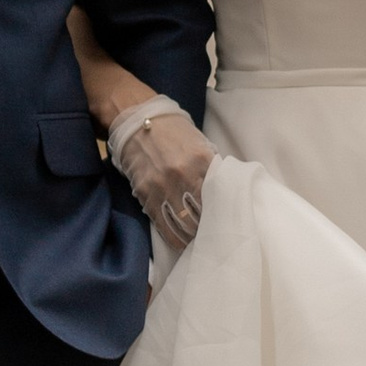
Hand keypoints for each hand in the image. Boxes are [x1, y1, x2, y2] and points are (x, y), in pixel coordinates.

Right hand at [111, 105, 214, 252]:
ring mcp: (162, 186)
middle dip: (209, 229)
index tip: (227, 223)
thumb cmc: (174, 133)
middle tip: (216, 237)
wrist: (139, 122)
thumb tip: (226, 190)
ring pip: (183, 224)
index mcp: (202, 161)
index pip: (219, 197)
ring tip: (199, 242)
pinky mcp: (145, 194)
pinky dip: (173, 237)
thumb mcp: (200, 144)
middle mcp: (183, 175)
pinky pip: (162, 224)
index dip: (224, 214)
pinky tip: (181, 243)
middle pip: (202, 214)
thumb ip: (212, 167)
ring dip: (192, 237)